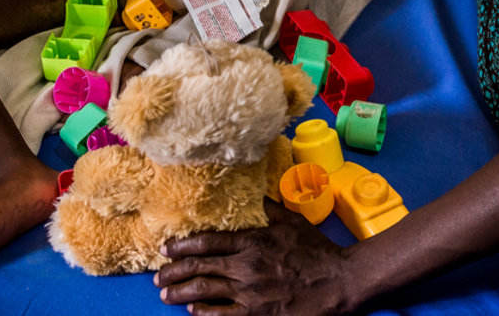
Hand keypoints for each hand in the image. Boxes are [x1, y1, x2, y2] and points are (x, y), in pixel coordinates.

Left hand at [155, 200, 351, 315]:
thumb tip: (257, 194)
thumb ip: (270, 209)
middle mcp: (246, 266)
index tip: (166, 248)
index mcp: (253, 241)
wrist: (339, 283)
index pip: (207, 241)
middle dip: (173, 271)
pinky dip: (203, 312)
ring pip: (204, 291)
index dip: (182, 245)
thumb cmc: (318, 252)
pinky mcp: (257, 315)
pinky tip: (192, 310)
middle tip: (159, 275)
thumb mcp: (293, 222)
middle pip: (199, 266)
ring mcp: (250, 293)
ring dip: (180, 292)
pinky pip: (221, 315)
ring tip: (166, 294)